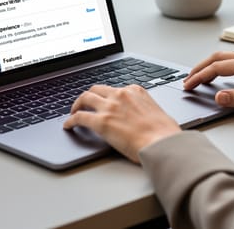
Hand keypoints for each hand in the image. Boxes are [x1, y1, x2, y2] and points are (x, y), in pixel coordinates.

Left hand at [63, 84, 180, 162]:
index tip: (103, 101)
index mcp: (135, 91)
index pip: (114, 89)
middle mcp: (121, 95)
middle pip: (97, 89)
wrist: (163, 143)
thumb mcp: (157, 112)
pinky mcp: (101, 122)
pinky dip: (71, 120)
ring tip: (73, 112)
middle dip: (88, 96)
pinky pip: (79, 118)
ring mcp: (110, 107)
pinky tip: (68, 125)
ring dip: (77, 104)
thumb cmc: (165, 133)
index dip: (105, 96)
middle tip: (83, 104)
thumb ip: (144, 110)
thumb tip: (142, 119)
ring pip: (85, 98)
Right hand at [183, 51, 233, 111]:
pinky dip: (221, 65)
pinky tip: (221, 73)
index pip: (216, 68)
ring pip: (225, 57)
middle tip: (188, 80)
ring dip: (210, 65)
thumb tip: (218, 97)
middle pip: (217, 58)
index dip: (200, 77)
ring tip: (200, 76)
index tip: (188, 85)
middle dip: (200, 68)